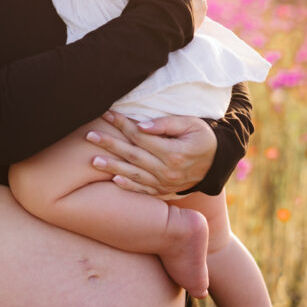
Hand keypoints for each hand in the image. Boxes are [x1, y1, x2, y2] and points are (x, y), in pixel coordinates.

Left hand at [86, 112, 217, 197]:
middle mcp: (168, 171)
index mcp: (174, 152)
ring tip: (92, 160)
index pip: (141, 136)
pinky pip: (143, 190)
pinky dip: (128, 186)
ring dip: (112, 167)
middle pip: (133, 155)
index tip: (107, 114)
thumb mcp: (191, 124)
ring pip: (134, 175)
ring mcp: (165, 184)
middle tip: (89, 136)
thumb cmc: (203, 138)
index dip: (123, 124)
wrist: (217, 163)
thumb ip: (166, 124)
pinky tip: (113, 181)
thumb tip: (141, 125)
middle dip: (109, 145)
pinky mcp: (164, 191)